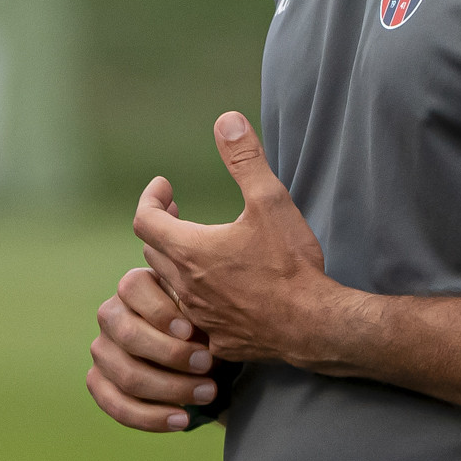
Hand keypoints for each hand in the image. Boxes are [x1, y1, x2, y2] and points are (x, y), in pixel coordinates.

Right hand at [86, 267, 222, 431]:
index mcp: (132, 287)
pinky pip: (116, 405)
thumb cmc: (199, 323)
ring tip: (207, 393)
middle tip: (208, 364)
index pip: (133, 289)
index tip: (191, 331)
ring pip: (127, 375)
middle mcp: (110, 315)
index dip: (160, 312)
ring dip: (170, 390)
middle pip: (129, 335)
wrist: (192, 351)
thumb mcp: (200, 308)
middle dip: (172, 355)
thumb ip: (197, 311)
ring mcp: (101, 350)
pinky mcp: (98, 381)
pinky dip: (151, 417)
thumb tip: (199, 330)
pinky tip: (182, 420)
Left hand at [133, 112, 353, 367]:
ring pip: (170, 284)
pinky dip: (194, 296)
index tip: (166, 186)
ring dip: (176, 262)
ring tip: (197, 248)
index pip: (145, 220)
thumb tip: (226, 121)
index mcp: (189, 250)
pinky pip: (191, 316)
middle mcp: (185, 285)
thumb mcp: (270, 202)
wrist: (315, 326)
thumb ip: (245, 160)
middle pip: (154, 250)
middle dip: (163, 226)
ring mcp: (198, 316)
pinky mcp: (215, 339)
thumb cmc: (291, 265)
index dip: (151, 198)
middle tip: (179, 212)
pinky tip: (216, 291)